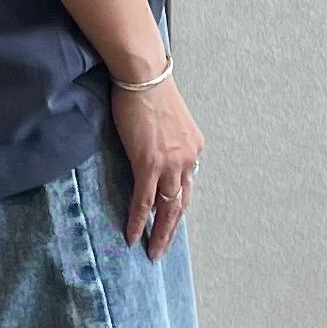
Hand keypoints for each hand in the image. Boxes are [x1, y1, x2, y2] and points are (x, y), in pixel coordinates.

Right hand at [112, 73, 203, 259]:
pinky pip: (144, 200)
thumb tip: (153, 152)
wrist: (143, 76)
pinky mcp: (149, 164)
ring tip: (152, 252)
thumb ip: (166, 142)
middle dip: (172, 229)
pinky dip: (138, 220)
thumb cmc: (150, 90)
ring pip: (167, 208)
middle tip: (162, 249)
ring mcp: (170, 163)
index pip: (186, 185)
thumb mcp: (168, 121)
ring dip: (160, 233)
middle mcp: (188, 159)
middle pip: (182, 203)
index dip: (176, 205)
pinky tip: (133, 235)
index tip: (168, 221)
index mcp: (194, 148)